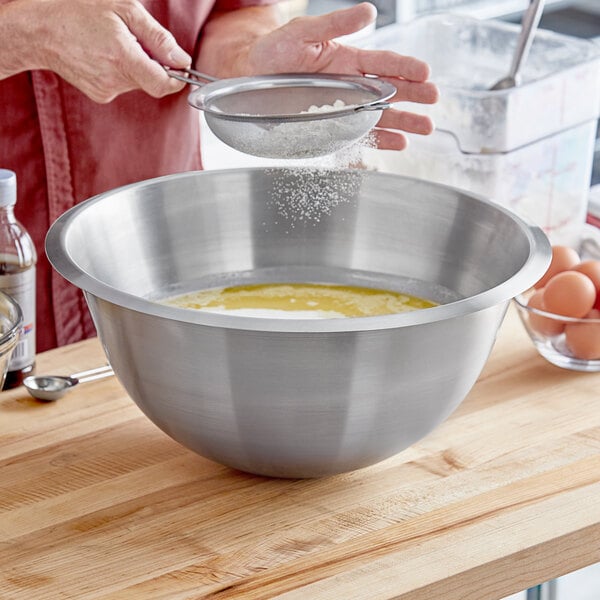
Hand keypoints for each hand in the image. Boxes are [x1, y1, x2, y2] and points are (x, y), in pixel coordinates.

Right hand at [1, 0, 191, 101]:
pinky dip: (121, 71)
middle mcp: (115, 79)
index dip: (177, 78)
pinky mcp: (100, 95)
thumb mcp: (123, 10)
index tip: (178, 65)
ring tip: (114, 44)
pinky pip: (123, 84)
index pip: (164, 85)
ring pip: (138, 82)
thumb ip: (158, 38)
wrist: (38, 29)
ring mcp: (107, 90)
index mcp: (123, 58)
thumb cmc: (77, 11)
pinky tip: (104, 54)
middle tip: (134, 40)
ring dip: (136, 65)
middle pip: (153, 81)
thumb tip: (182, 60)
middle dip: (153, 63)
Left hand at [242, 3, 438, 149]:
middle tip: (434, 101)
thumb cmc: (275, 51)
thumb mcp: (304, 31)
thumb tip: (369, 12)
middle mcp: (351, 86)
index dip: (406, 67)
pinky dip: (379, 141)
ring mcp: (343, 109)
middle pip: (390, 92)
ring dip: (404, 122)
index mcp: (348, 61)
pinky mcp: (332, 127)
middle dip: (414, 96)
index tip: (426, 73)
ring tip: (425, 128)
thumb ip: (337, 23)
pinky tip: (398, 144)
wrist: (250, 77)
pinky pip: (359, 136)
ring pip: (380, 117)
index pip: (384, 63)